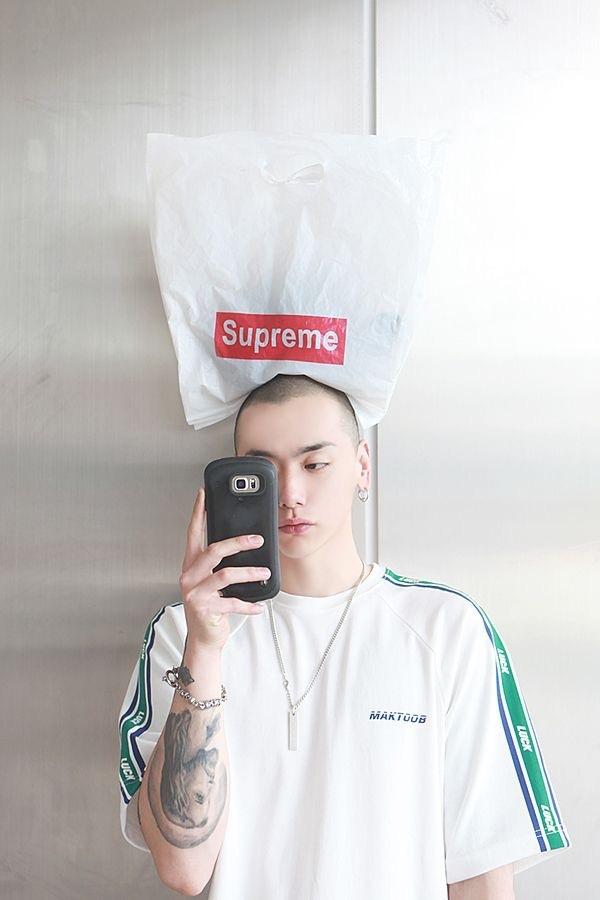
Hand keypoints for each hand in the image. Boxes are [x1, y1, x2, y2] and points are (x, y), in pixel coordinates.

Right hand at [178, 488, 268, 650]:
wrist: (203, 639)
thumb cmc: (210, 608)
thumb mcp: (211, 582)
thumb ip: (218, 565)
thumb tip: (244, 545)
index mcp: (191, 565)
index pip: (193, 533)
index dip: (198, 513)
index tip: (204, 495)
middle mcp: (189, 576)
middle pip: (213, 550)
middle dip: (238, 543)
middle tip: (258, 540)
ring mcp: (195, 593)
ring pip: (225, 575)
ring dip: (249, 573)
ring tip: (265, 572)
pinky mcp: (205, 609)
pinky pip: (232, 602)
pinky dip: (248, 604)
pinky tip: (259, 606)